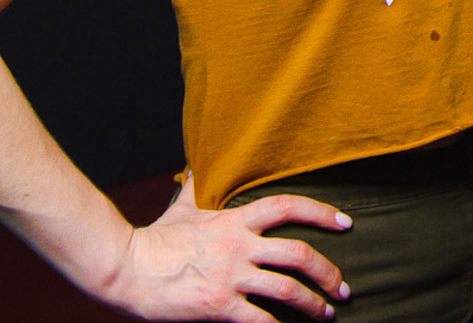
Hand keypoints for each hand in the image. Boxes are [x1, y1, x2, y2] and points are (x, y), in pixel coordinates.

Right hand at [109, 176, 351, 322]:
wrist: (127, 267)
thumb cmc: (155, 238)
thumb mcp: (183, 207)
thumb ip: (198, 187)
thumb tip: (198, 165)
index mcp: (235, 220)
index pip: (288, 207)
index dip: (321, 213)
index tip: (346, 222)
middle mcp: (240, 246)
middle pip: (298, 254)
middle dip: (327, 272)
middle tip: (342, 286)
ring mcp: (231, 277)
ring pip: (287, 290)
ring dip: (313, 304)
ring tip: (326, 313)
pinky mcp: (219, 306)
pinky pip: (260, 322)